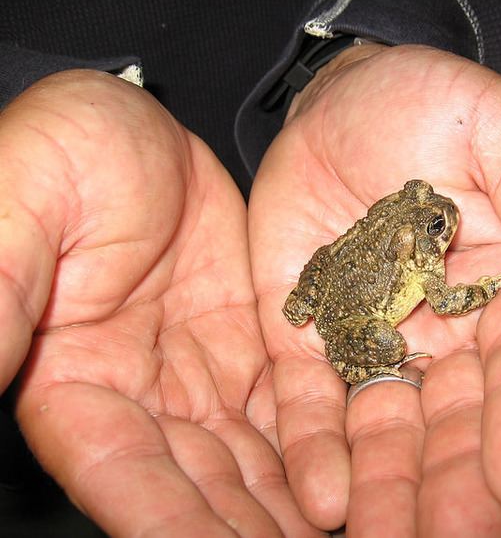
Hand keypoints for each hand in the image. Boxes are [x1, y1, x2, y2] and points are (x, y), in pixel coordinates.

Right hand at [0, 71, 322, 536]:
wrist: (135, 125)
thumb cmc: (61, 149)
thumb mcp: (23, 207)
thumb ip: (2, 297)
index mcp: (73, 381)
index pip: (124, 474)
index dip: (169, 522)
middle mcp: (139, 394)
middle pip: (197, 484)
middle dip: (244, 528)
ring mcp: (197, 374)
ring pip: (249, 458)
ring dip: (287, 504)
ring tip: (339, 533)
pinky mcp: (247, 344)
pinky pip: (285, 406)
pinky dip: (314, 446)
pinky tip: (346, 478)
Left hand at [248, 45, 500, 534]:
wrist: (339, 101)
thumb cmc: (428, 106)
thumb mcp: (498, 134)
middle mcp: (446, 333)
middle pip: (458, 419)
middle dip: (457, 482)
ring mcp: (373, 340)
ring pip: (387, 427)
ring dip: (386, 488)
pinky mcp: (305, 336)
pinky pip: (311, 398)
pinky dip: (314, 446)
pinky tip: (319, 496)